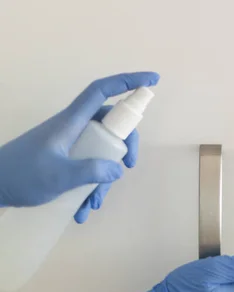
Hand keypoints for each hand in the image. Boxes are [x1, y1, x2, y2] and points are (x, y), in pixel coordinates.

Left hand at [0, 72, 159, 222]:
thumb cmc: (22, 176)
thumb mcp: (59, 175)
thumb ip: (91, 171)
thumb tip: (117, 170)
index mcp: (71, 122)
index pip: (102, 91)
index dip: (128, 82)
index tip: (152, 80)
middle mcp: (73, 128)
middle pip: (110, 125)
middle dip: (124, 147)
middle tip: (129, 166)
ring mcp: (68, 144)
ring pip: (100, 151)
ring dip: (103, 178)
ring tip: (92, 204)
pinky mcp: (63, 159)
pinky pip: (87, 167)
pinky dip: (90, 187)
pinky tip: (81, 210)